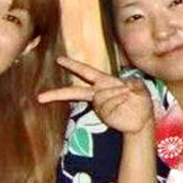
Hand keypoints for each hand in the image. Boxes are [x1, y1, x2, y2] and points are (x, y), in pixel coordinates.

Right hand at [38, 56, 153, 134]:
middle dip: (58, 94)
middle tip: (40, 97)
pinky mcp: (104, 116)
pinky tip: (126, 109)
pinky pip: (108, 109)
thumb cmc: (140, 102)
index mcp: (105, 82)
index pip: (86, 72)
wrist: (142, 122)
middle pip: (75, 92)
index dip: (73, 66)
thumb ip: (134, 85)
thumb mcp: (140, 89)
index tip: (59, 60)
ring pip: (101, 100)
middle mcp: (98, 94)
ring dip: (118, 99)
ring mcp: (100, 106)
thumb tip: (126, 86)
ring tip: (130, 100)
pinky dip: (119, 107)